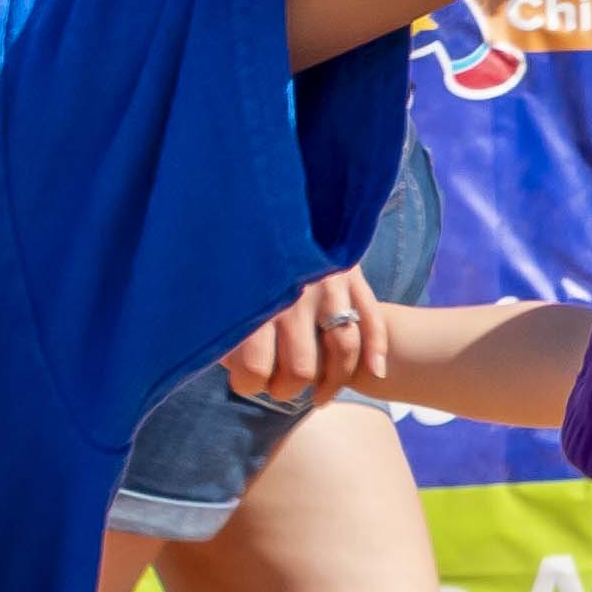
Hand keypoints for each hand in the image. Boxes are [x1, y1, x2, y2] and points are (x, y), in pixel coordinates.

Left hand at [220, 265, 389, 407]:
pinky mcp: (352, 276)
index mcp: (253, 303)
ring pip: (342, 350)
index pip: (255, 371)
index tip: (248, 380)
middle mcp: (294, 298)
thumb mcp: (215, 288)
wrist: (270, 196)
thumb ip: (221, 327)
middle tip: (279, 385)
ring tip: (317, 395)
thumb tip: (233, 368)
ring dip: (331, 382)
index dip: (249, 385)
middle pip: (301, 369)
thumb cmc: (234, 255)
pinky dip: (376, 352)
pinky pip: (373, 320)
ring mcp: (328, 287)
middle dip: (288, 389)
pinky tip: (374, 375)